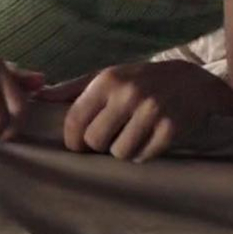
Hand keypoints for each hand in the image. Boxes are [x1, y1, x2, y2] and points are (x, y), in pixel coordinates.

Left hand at [38, 60, 232, 160]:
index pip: (75, 120)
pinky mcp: (172, 128)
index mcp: (107, 81)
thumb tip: (40, 96)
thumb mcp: (107, 77)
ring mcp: (152, 111)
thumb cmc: (139, 80)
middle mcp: (128, 94)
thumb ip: (73, 88)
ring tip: (130, 137)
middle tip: (108, 138)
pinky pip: (144, 156)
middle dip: (98, 146)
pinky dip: (142, 153)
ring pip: (119, 152)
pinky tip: (147, 140)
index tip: (78, 144)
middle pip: (95, 141)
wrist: (192, 80)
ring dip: (121, 150)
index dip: (72, 140)